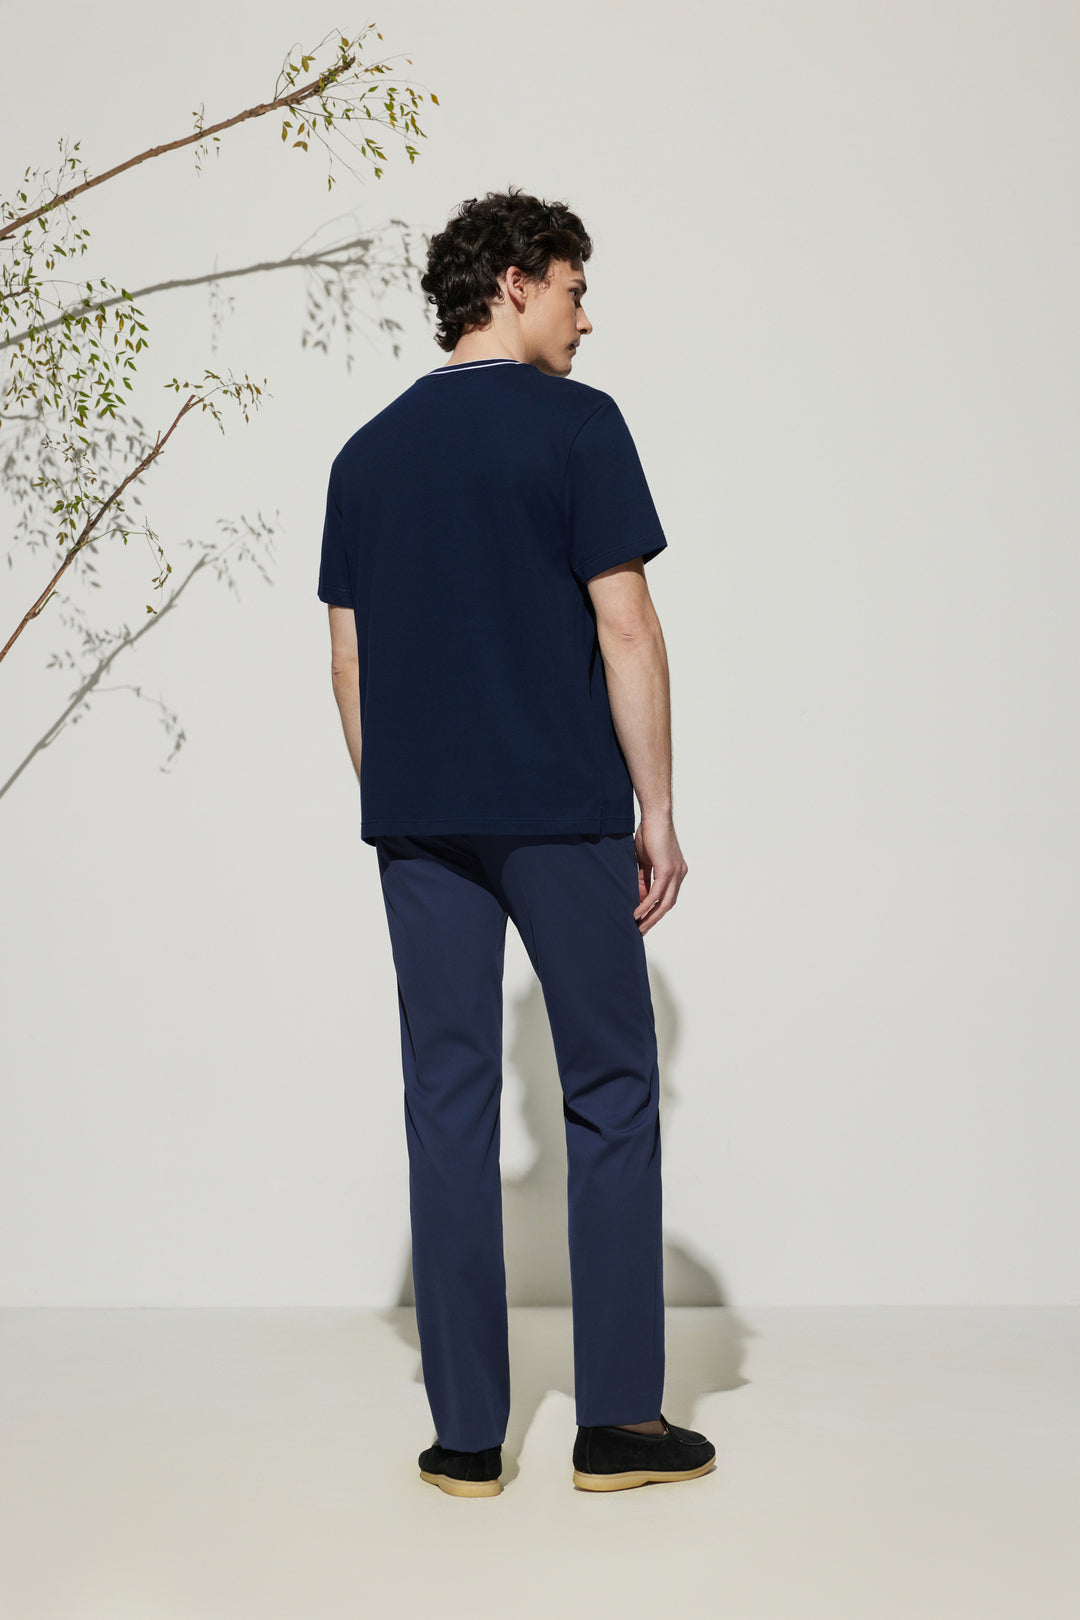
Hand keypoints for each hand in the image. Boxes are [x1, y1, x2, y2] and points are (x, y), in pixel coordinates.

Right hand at [632, 814, 687, 935]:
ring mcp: (675, 873)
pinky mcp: (668, 870)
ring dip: (651, 917)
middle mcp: (680, 874)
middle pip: (668, 904)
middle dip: (655, 919)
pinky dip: (647, 905)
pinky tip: (637, 913)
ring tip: (639, 927)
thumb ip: (643, 878)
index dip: (656, 910)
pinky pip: (656, 893)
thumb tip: (640, 897)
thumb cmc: (649, 834)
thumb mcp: (644, 861)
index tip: (644, 921)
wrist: (655, 816)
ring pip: (664, 902)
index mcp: (676, 872)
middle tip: (642, 931)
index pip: (667, 897)